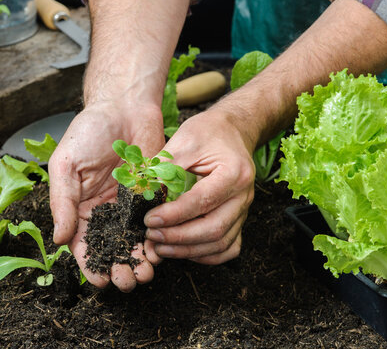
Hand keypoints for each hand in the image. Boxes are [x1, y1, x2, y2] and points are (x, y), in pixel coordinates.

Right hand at [48, 101, 164, 290]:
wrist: (125, 105)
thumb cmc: (89, 130)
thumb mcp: (66, 165)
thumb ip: (63, 202)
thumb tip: (59, 240)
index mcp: (80, 207)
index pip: (83, 244)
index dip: (90, 265)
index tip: (99, 281)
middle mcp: (105, 211)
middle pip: (111, 249)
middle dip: (118, 269)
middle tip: (127, 282)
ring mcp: (130, 205)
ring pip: (134, 242)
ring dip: (139, 261)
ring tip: (145, 275)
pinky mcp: (152, 196)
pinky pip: (155, 223)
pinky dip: (157, 240)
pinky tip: (160, 252)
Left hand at [143, 109, 255, 264]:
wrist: (233, 131)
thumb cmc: (209, 132)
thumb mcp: (185, 140)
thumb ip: (165, 167)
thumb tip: (142, 193)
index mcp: (233, 173)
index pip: (202, 201)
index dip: (174, 215)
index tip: (149, 219)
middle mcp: (243, 195)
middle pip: (214, 229)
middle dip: (179, 238)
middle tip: (151, 236)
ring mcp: (244, 210)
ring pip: (221, 243)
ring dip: (188, 250)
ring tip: (160, 247)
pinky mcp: (239, 219)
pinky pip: (229, 247)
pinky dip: (207, 255)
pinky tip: (183, 251)